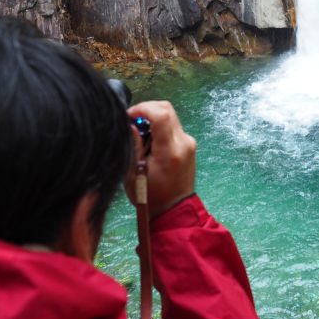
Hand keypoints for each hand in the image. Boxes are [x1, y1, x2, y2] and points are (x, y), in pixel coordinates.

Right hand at [125, 101, 196, 219]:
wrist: (174, 209)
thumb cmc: (151, 196)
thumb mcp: (133, 173)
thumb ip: (133, 145)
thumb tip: (131, 124)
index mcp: (170, 151)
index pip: (161, 115)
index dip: (142, 108)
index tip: (129, 116)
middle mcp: (184, 143)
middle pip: (167, 109)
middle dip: (146, 109)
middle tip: (132, 121)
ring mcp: (189, 142)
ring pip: (170, 115)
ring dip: (153, 118)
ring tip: (139, 134)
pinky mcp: (189, 144)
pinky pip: (173, 126)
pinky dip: (159, 126)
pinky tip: (149, 140)